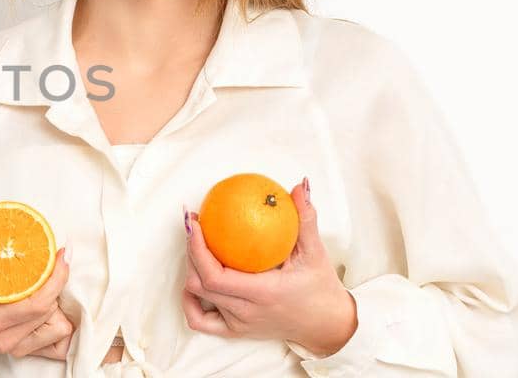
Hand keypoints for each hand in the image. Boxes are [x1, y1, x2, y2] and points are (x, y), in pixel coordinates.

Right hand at [0, 189, 73, 359]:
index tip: (62, 253)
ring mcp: (10, 346)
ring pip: (54, 324)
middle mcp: (0, 335)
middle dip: (56, 285)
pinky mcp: (18, 351)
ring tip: (49, 281)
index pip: (37, 301)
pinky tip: (51, 305)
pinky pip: (55, 341)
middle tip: (58, 261)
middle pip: (47, 309)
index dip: (56, 278)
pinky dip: (57, 323)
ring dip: (55, 302)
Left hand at [180, 178, 357, 355]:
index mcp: (263, 293)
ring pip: (198, 298)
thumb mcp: (315, 253)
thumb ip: (306, 220)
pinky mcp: (235, 332)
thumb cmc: (320, 289)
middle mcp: (246, 312)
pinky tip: (193, 283)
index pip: (214, 275)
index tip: (195, 223)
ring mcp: (238, 324)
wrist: (327, 326)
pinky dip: (191, 302)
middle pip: (199, 283)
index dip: (196, 249)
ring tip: (196, 246)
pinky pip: (201, 321)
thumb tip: (299, 187)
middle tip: (195, 225)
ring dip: (191, 270)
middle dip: (190, 251)